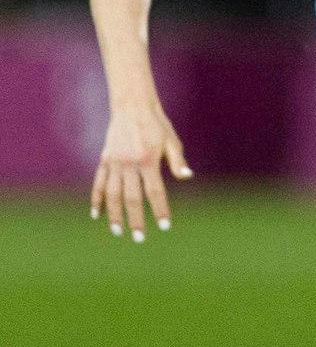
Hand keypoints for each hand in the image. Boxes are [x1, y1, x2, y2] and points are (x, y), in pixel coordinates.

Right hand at [91, 102, 192, 241]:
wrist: (132, 107)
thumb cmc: (157, 126)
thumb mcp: (172, 141)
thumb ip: (178, 161)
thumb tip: (187, 177)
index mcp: (148, 161)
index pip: (155, 192)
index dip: (160, 210)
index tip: (164, 226)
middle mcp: (129, 164)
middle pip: (132, 198)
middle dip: (136, 220)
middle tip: (139, 239)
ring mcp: (114, 163)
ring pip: (112, 194)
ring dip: (114, 214)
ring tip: (117, 232)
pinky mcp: (104, 160)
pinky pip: (98, 183)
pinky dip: (96, 199)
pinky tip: (96, 214)